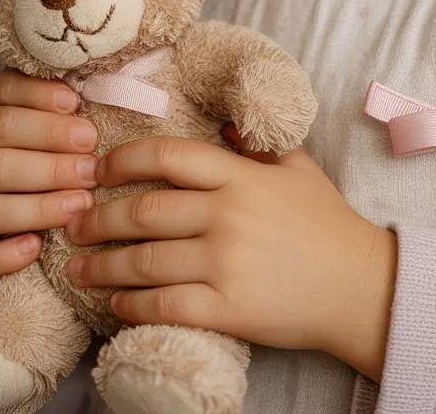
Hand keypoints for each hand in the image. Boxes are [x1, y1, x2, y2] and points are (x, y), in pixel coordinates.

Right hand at [0, 69, 98, 284]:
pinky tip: (37, 246)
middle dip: (51, 157)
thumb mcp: (18, 118)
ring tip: (82, 202)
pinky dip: (7, 254)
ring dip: (40, 206)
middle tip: (92, 164)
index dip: (39, 97)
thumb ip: (46, 105)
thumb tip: (94, 93)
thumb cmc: (8, 153)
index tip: (76, 104)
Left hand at [63, 131, 397, 380]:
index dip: (124, 160)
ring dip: (103, 264)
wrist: (362, 286)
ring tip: (78, 266)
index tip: (99, 168)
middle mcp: (228, 214)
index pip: (169, 156)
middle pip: (145, 210)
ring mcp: (226, 263)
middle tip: (73, 222)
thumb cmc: (329, 224)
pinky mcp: (227, 309)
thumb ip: (257, 145)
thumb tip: (224, 126)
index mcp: (241, 176)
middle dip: (100, 217)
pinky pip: (164, 304)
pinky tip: (115, 302)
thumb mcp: (297, 168)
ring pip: (146, 261)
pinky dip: (132, 304)